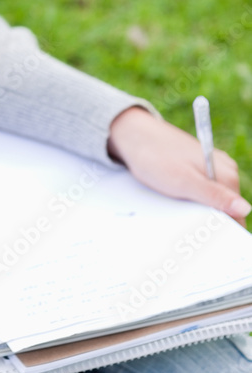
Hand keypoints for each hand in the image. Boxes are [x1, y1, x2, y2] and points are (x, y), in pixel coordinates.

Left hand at [107, 106, 250, 227]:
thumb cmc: (155, 155)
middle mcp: (222, 168)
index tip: (205, 239)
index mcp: (226, 173)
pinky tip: (174, 200)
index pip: (237, 213)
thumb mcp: (183, 181)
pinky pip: (198, 191)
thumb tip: (245, 209)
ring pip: (210, 200)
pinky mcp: (195, 167)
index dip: (222, 228)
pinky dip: (188, 199)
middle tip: (186, 227)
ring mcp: (209, 166)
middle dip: (209, 219)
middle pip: (224, 207)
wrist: (132, 134)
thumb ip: (214, 195)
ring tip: (177, 211)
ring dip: (197, 210)